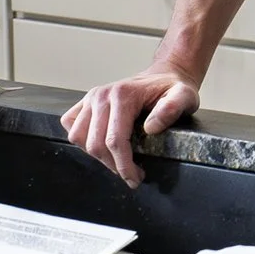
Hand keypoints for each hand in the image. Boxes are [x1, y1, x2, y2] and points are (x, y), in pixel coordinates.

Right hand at [60, 71, 198, 187]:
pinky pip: (70, 124)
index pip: (115, 140)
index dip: (124, 165)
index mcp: (123, 95)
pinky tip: (101, 144)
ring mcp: (91, 97)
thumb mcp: (184, 97)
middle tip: (131, 175)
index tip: (135, 179)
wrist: (163, 75)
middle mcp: (102, 95)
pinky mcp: (85, 101)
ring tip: (117, 160)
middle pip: (95, 144)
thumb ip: (172, 108)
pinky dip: (81, 139)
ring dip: (96, 155)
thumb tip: (151, 128)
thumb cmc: (172, 88)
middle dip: (113, 165)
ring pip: (78, 137)